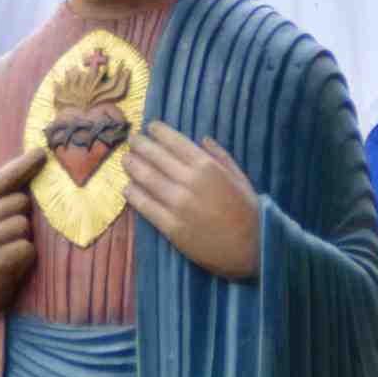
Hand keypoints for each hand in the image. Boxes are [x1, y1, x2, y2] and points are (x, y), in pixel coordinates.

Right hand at [0, 144, 45, 323]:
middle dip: (21, 218)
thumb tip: (25, 181)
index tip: (42, 152)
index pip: (4, 177)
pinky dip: (23, 259)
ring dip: (22, 240)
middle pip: (22, 203)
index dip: (26, 164)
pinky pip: (27, 250)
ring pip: (25, 226)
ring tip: (3, 252)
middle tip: (4, 236)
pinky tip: (7, 266)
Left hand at [126, 124, 259, 279]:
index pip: (175, 142)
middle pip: (155, 157)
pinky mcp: (171, 227)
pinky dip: (133, 195)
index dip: (158, 132)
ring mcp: (178, 205)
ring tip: (125, 160)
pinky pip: (145, 207)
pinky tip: (127, 188)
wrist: (251, 249)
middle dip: (140, 145)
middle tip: (132, 140)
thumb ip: (221, 156)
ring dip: (132, 166)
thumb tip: (202, 139)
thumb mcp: (239, 177)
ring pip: (146, 179)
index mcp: (208, 166)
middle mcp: (190, 182)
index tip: (150, 127)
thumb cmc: (248, 211)